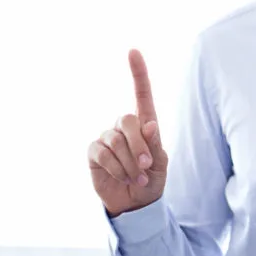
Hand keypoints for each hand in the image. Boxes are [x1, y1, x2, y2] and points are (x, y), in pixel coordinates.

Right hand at [87, 49, 168, 217]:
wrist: (135, 204)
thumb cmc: (152, 180)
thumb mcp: (161, 165)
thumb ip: (155, 145)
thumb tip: (149, 125)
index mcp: (145, 124)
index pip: (142, 94)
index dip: (138, 73)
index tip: (133, 51)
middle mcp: (124, 127)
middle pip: (128, 120)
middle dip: (139, 146)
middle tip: (147, 166)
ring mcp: (107, 137)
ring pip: (115, 140)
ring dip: (129, 163)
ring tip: (138, 177)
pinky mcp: (95, 152)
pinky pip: (103, 153)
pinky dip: (116, 168)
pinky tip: (122, 178)